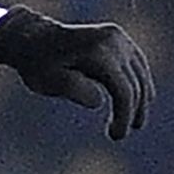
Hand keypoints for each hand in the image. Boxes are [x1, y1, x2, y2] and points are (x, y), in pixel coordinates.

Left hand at [0, 7, 154, 139]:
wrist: (32, 37)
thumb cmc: (37, 63)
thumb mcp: (46, 80)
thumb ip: (72, 88)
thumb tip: (98, 100)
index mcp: (97, 50)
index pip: (123, 91)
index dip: (124, 117)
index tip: (116, 136)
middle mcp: (113, 39)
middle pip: (135, 84)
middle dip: (132, 112)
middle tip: (118, 135)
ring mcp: (118, 36)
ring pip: (140, 75)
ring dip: (141, 101)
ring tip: (132, 123)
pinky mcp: (119, 37)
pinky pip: (137, 65)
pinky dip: (138, 84)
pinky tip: (135, 103)